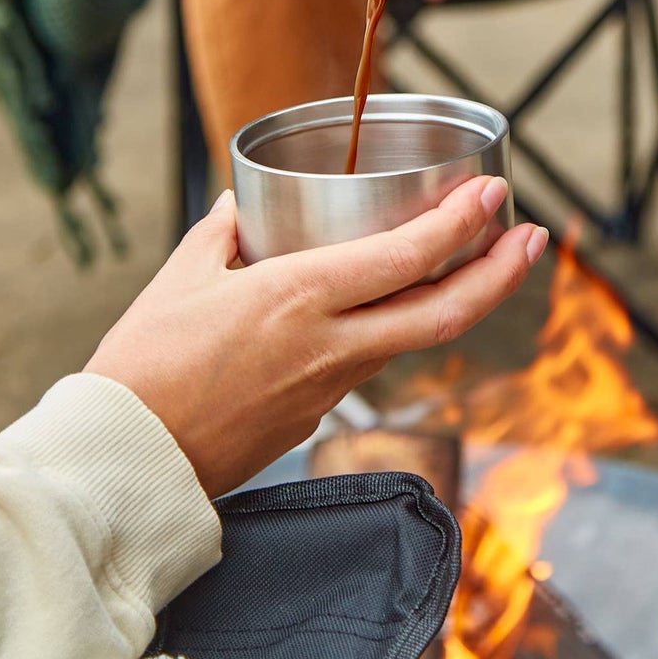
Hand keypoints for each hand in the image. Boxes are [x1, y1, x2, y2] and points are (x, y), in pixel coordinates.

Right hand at [86, 177, 544, 495]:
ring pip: (410, 339)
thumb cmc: (140, 369)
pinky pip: (364, 363)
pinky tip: (388, 306)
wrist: (125, 464)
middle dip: (499, 272)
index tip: (494, 194)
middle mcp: (328, 344)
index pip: (406, 258)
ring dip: (456, 300)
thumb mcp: (179, 280)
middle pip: (443, 313)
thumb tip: (239, 210)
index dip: (462, 224)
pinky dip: (392, 329)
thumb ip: (220, 237)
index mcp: (298, 297)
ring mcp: (327, 388)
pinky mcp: (312, 418)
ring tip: (479, 261)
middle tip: (532, 235)